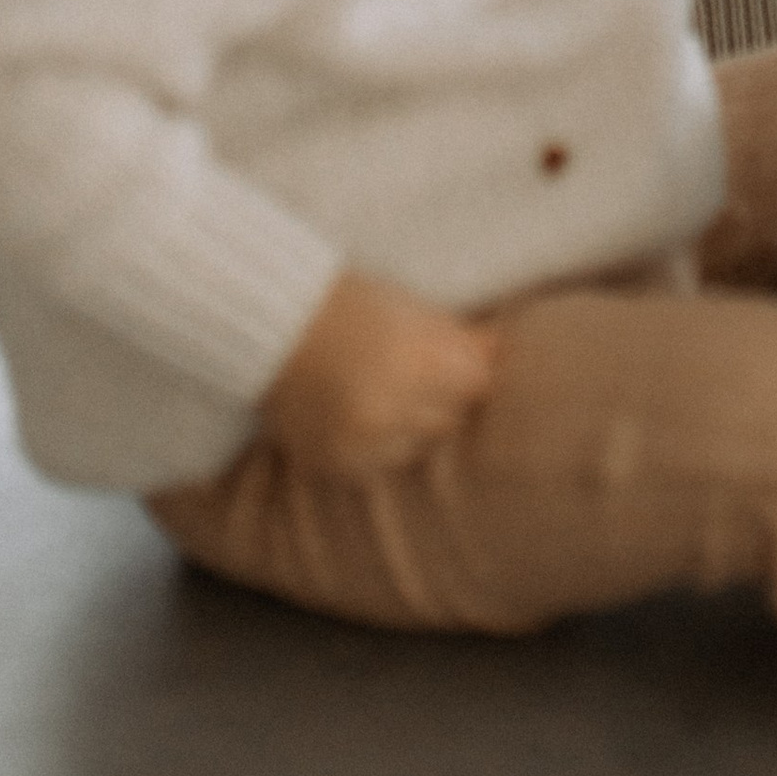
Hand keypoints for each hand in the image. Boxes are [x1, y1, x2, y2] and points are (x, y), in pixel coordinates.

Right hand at [260, 270, 499, 480]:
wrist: (274, 326)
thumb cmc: (352, 307)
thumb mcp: (413, 309)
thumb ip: (460, 338)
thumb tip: (502, 351)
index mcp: (418, 364)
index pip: (477, 388)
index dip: (468, 375)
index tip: (456, 365)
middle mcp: (391, 410)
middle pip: (450, 421)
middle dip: (442, 402)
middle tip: (416, 378)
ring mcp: (360, 443)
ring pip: (416, 450)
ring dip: (410, 429)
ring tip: (385, 395)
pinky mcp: (333, 464)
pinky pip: (375, 469)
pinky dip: (375, 448)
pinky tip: (360, 416)